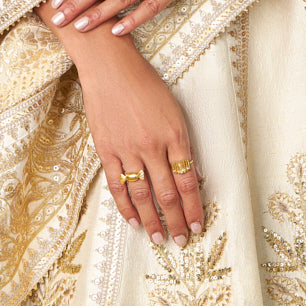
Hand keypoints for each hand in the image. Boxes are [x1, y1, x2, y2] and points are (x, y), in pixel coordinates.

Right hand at [78, 39, 203, 244]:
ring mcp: (127, 148)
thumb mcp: (172, 108)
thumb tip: (192, 174)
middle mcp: (152, 144)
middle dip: (177, 220)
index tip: (199, 224)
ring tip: (159, 238)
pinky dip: (125, 206)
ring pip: (142, 195)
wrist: (109, 65)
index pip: (188, 180)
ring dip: (153, 220)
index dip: (194, 206)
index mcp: (174, 133)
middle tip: (182, 240)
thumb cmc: (144, 81)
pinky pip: (117, 185)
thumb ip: (181, 141)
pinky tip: (133, 220)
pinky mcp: (106, 149)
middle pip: (167, 193)